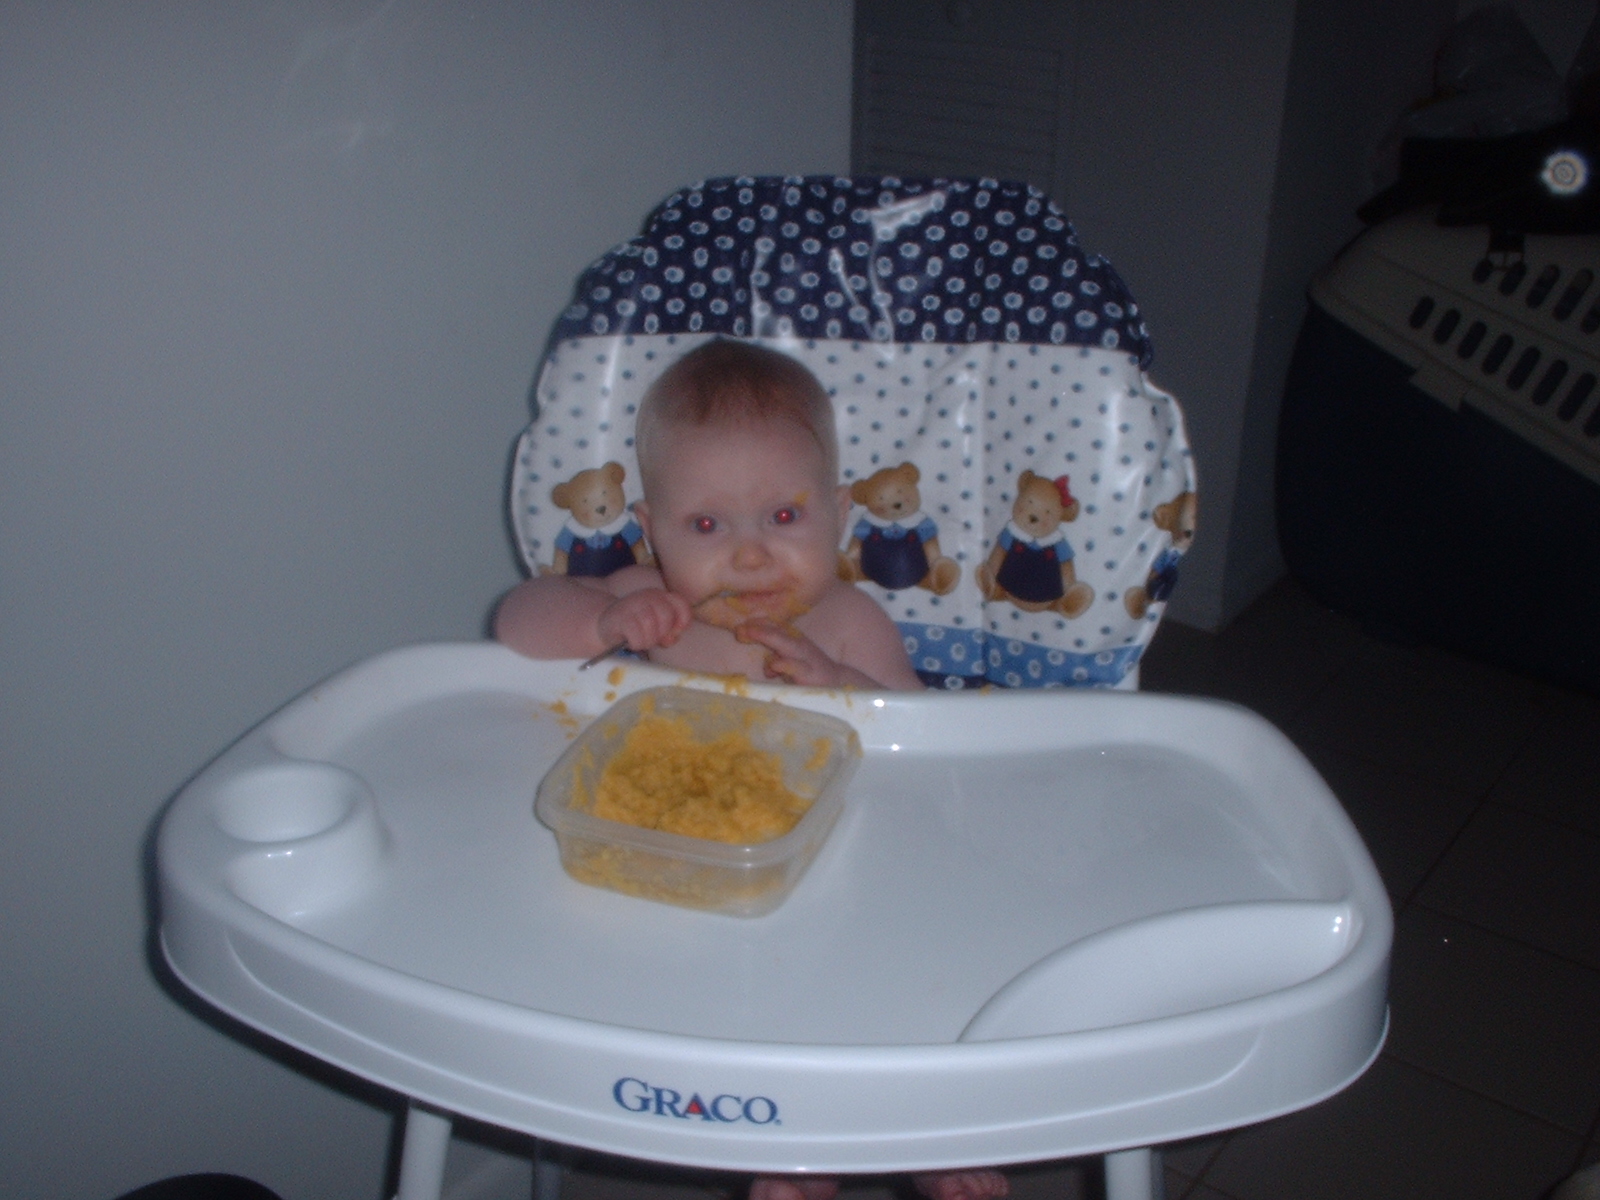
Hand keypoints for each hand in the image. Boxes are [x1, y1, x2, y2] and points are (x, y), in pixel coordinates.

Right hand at [596, 588, 691, 653]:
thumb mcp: (657, 627)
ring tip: (641, 641)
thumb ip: (669, 631)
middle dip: (661, 634)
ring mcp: (634, 604)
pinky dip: (636, 643)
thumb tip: (672, 638)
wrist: (606, 622)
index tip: (674, 633)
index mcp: (662, 597)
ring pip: (650, 626)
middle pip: (666, 616)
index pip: (681, 604)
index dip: (682, 621)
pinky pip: (636, 635)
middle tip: (652, 639)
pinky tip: (631, 643)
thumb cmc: (637, 626)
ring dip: (647, 641)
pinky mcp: (621, 617)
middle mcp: (649, 596)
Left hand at [735, 619, 850, 686]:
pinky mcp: (810, 672)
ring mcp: (805, 657)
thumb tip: (767, 666)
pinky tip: (773, 664)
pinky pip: (796, 666)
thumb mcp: (792, 664)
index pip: (774, 626)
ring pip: (785, 644)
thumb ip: (778, 661)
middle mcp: (799, 644)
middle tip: (740, 627)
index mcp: (793, 640)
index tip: (739, 623)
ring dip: (767, 637)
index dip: (757, 623)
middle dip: (758, 628)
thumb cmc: (812, 672)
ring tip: (749, 633)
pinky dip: (784, 664)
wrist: (839, 683)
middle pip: (776, 631)